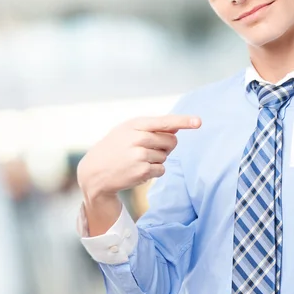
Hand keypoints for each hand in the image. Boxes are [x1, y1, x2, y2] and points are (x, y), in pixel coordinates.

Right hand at [77, 114, 200, 198]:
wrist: (95, 172)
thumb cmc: (115, 148)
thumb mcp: (128, 131)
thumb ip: (151, 128)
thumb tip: (177, 129)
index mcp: (136, 124)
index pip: (164, 121)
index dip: (183, 121)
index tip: (198, 122)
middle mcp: (138, 138)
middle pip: (171, 141)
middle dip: (165, 147)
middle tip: (147, 150)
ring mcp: (140, 155)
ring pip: (166, 156)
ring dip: (157, 160)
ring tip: (137, 160)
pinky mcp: (143, 171)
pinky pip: (162, 170)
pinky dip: (154, 171)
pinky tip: (137, 170)